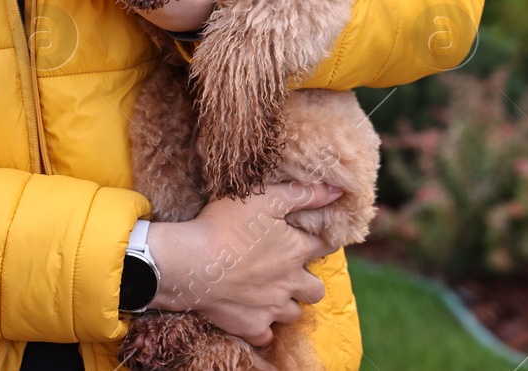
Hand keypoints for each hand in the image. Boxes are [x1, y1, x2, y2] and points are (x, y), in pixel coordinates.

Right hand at [144, 181, 344, 348]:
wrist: (188, 264)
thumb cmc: (224, 225)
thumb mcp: (265, 197)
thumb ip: (303, 193)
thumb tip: (338, 191)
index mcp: (295, 251)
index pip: (326, 247)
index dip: (325, 241)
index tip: (316, 239)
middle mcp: (289, 283)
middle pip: (316, 290)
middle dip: (310, 281)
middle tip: (292, 271)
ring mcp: (270, 308)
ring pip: (293, 313)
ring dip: (287, 303)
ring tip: (271, 292)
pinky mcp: (250, 326)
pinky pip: (267, 336)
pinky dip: (263, 327)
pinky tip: (253, 314)